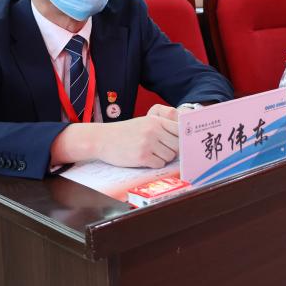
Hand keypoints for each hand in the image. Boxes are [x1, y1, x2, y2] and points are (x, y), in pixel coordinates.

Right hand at [51, 111, 179, 168]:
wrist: (103, 139)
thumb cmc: (125, 132)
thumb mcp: (144, 123)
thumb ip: (162, 127)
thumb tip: (183, 138)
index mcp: (156, 120)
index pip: (180, 130)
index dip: (182, 138)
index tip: (181, 143)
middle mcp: (153, 131)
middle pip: (177, 145)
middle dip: (173, 150)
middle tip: (162, 151)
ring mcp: (148, 144)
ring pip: (169, 156)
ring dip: (163, 158)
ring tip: (151, 154)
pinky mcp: (142, 157)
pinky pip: (159, 164)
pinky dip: (155, 164)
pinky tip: (145, 159)